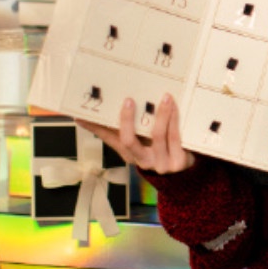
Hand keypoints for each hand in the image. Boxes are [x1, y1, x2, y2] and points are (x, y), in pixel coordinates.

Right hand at [77, 93, 195, 173]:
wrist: (184, 171)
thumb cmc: (158, 149)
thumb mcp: (140, 141)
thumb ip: (121, 130)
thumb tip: (91, 114)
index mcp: (130, 154)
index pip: (108, 139)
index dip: (96, 128)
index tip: (82, 115)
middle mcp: (142, 161)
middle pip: (128, 141)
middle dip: (127, 120)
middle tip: (128, 100)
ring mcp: (160, 163)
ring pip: (157, 136)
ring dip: (160, 114)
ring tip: (163, 97)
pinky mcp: (178, 162)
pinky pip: (174, 137)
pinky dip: (173, 120)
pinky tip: (174, 106)